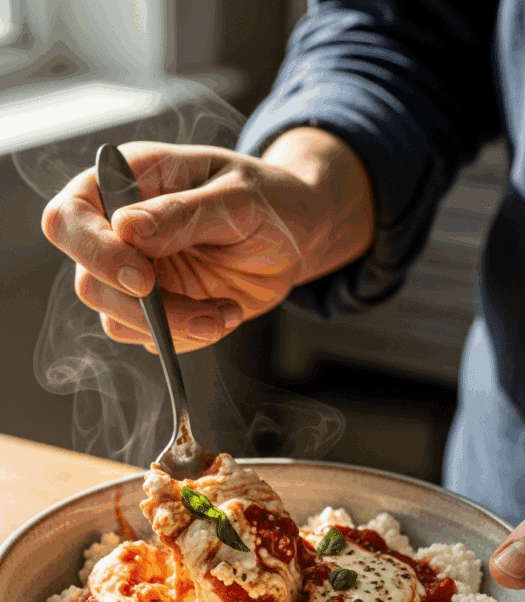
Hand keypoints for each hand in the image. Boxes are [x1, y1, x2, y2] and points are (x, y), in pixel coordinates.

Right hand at [41, 132, 373, 352]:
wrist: (298, 237)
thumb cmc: (269, 200)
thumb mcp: (237, 198)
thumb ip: (182, 214)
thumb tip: (125, 227)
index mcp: (127, 181)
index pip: (69, 217)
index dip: (95, 252)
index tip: (144, 279)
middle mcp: (119, 230)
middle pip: (88, 282)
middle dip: (144, 308)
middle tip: (201, 312)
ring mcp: (134, 275)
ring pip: (115, 320)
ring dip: (173, 328)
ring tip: (226, 312)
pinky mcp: (156, 310)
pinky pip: (151, 340)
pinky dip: (189, 338)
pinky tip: (224, 314)